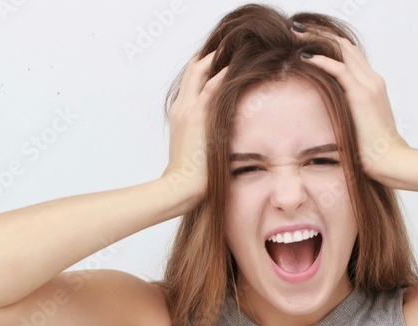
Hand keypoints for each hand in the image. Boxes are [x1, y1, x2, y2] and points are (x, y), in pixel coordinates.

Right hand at [161, 51, 229, 207]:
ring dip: (218, 58)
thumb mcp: (198, 149)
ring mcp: (188, 109)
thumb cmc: (191, 176)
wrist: (180, 186)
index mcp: (181, 113)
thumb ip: (206, 136)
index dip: (205, 69)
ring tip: (236, 48)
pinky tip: (237, 65)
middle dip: (211, 56)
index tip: (224, 62)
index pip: (192, 82)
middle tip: (232, 47)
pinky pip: (212, 86)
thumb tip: (222, 139)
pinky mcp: (197, 115)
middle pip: (193, 70)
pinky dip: (224, 73)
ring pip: (200, 71)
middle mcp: (182, 106)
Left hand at [292, 26, 410, 184]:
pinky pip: (339, 69)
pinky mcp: (361, 95)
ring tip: (296, 34)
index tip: (308, 39)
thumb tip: (328, 116)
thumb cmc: (374, 151)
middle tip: (297, 29)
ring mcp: (369, 85)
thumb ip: (348, 113)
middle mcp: (372, 79)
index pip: (350, 54)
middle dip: (320, 34)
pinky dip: (321, 60)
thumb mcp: (359, 125)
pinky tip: (304, 56)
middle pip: (345, 45)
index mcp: (373, 85)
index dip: (329, 43)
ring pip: (342, 50)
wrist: (391, 161)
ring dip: (318, 39)